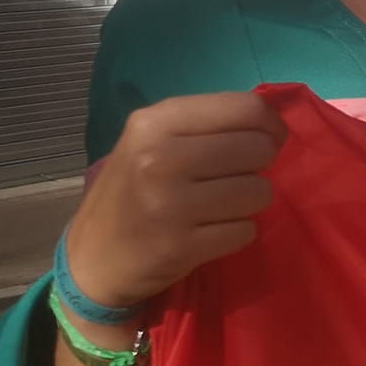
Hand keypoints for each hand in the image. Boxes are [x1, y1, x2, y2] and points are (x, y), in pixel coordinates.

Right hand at [61, 92, 286, 314]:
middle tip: (233, 179)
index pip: (246, 108)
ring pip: (259, 192)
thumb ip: (207, 125)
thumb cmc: (132, 191)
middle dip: (259, 167)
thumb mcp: (153, 141)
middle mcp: (159, 158)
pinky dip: (237, 233)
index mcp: (154, 122)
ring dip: (250, 203)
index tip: (266, 141)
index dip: (270, 126)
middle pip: (258, 149)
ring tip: (218, 207)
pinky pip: (246, 231)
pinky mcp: (180, 246)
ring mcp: (168, 204)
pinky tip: (209, 233)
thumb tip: (274, 123)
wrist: (91, 258)